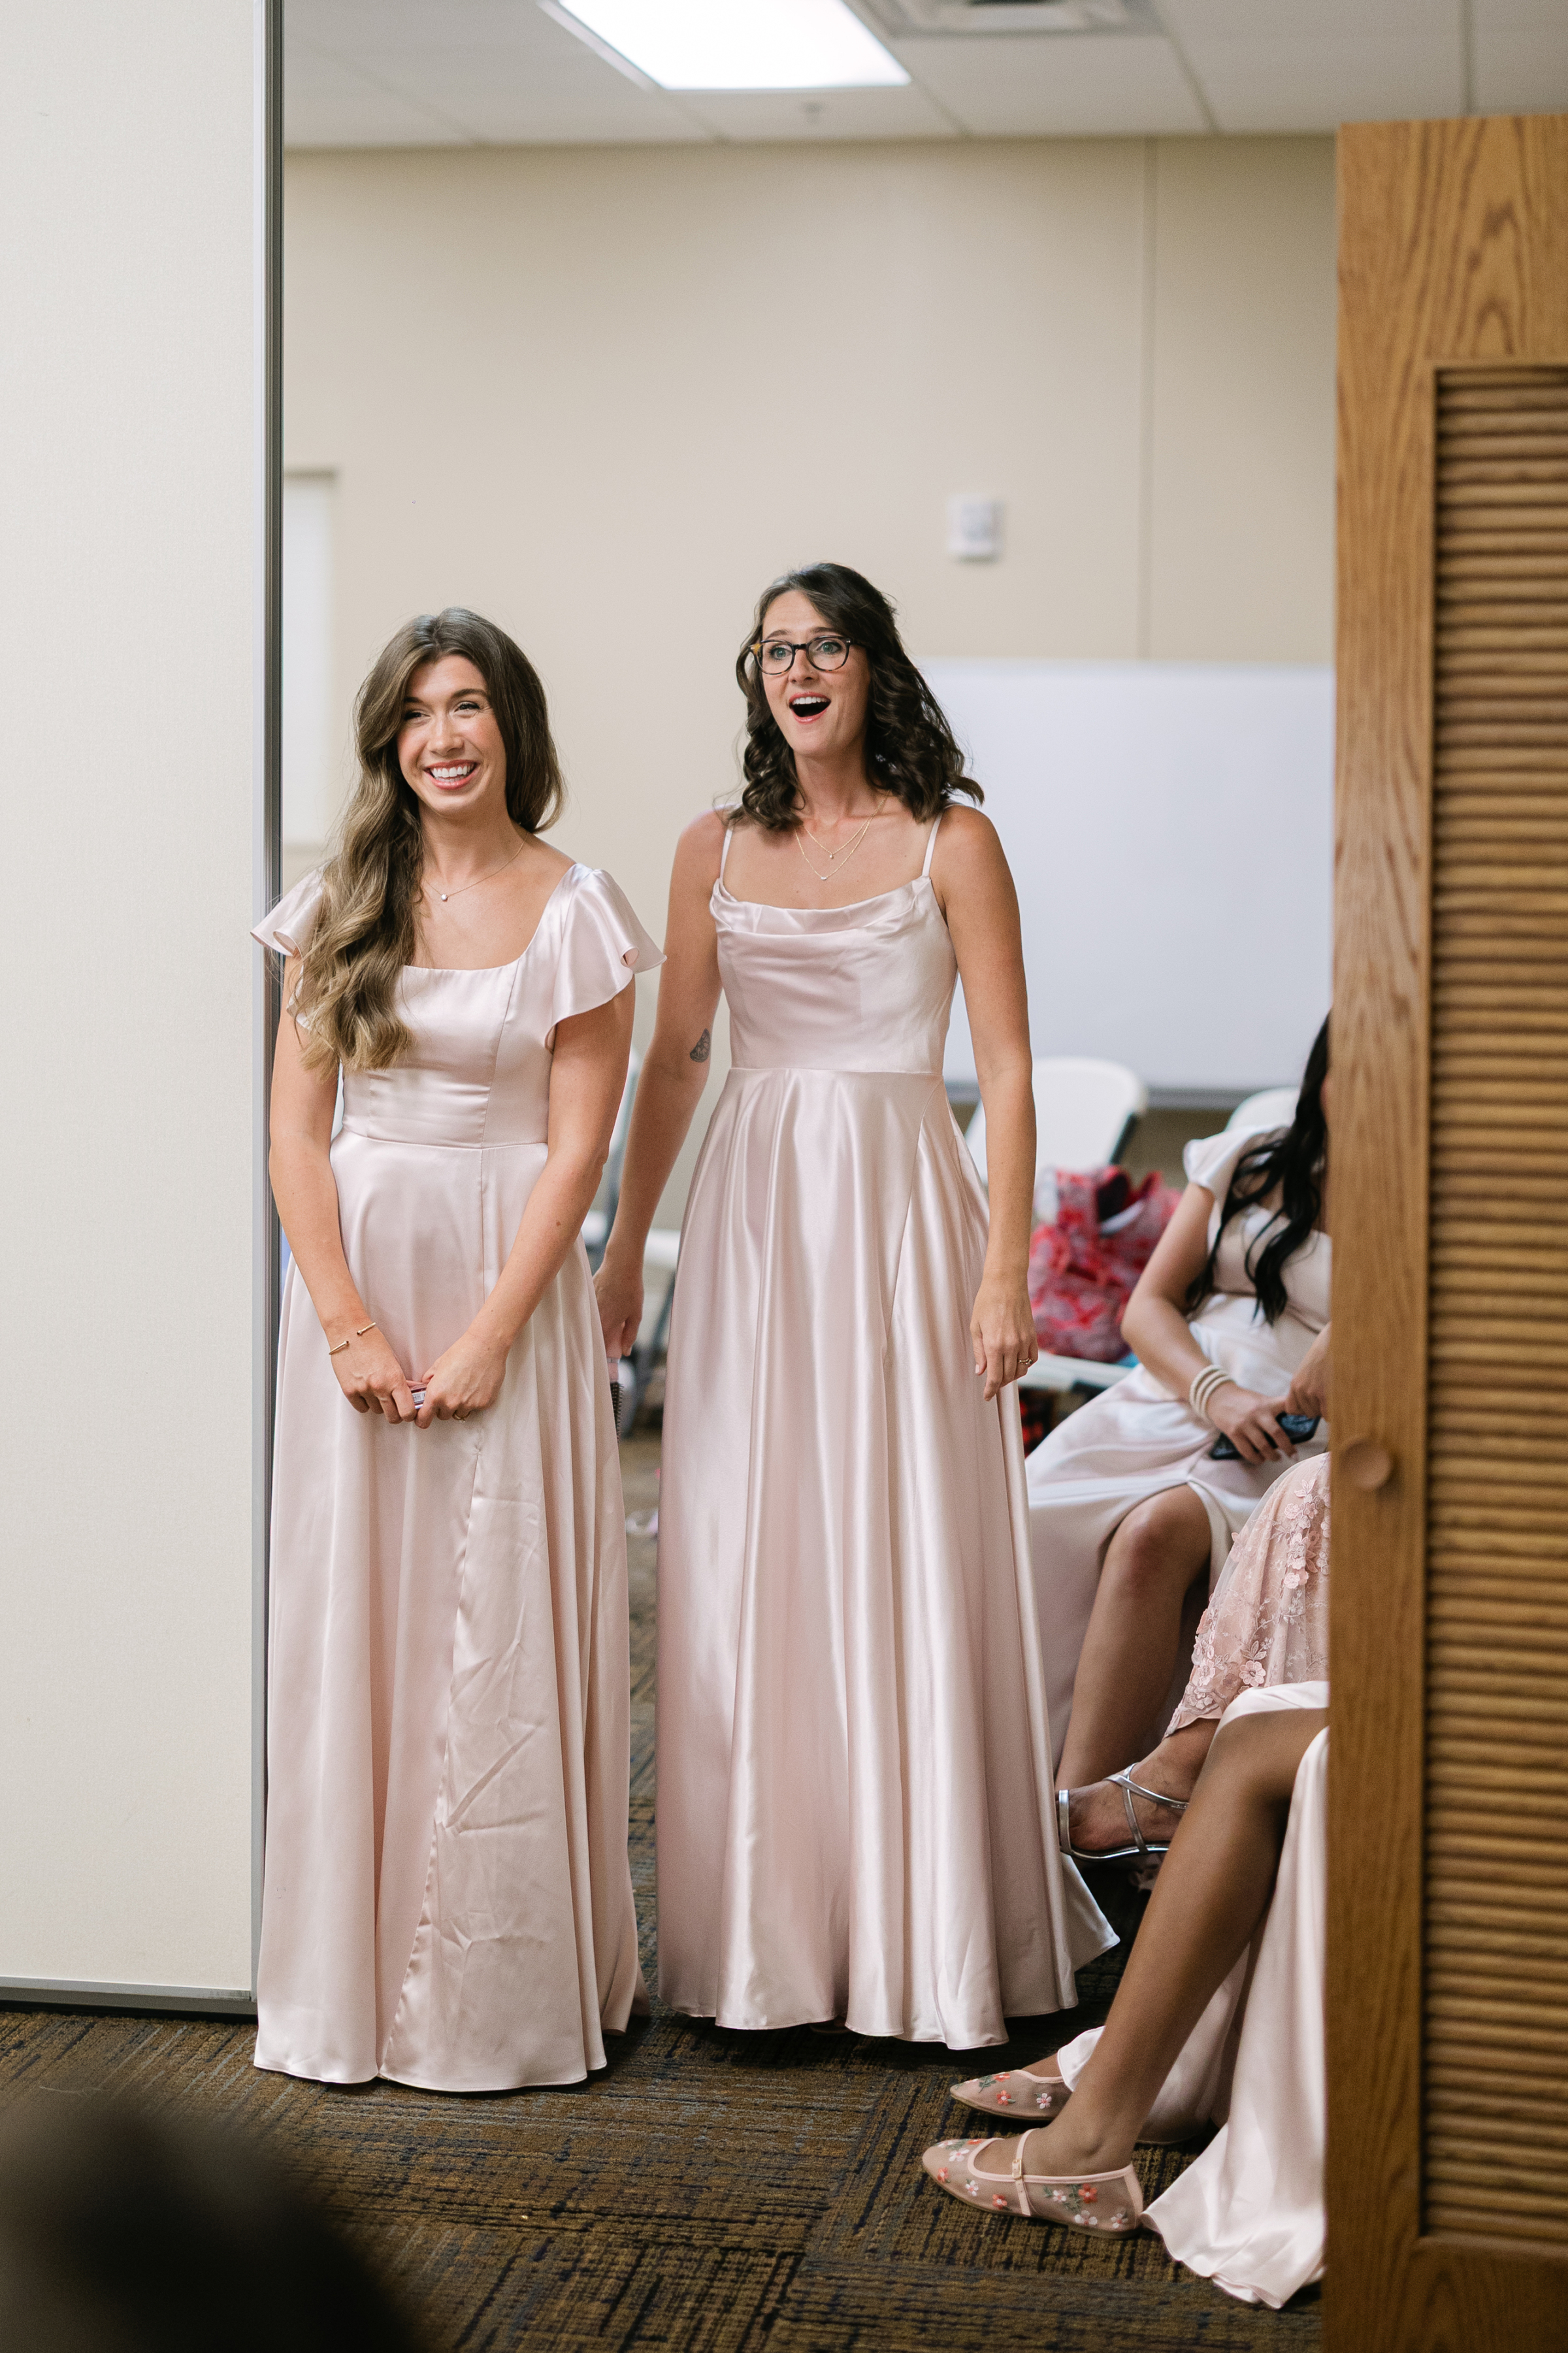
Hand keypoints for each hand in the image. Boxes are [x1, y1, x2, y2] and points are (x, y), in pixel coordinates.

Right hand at [330, 1324, 416, 1424]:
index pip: (407, 1411)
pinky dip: (365, 1403)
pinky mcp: (349, 1391)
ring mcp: (363, 1390)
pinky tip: (366, 1392)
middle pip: (393, 1417)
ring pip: (377, 1411)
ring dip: (380, 1405)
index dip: (409, 1413)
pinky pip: (361, 1408)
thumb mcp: (393, 1360)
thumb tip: (407, 1395)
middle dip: (396, 1414)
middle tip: (396, 1406)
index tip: (408, 1411)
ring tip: (378, 1391)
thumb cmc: (372, 1341)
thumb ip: (399, 1380)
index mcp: (394, 1378)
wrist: (349, 1332)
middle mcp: (379, 1387)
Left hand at [416, 1329, 508, 1427]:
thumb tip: (426, 1387)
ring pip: (460, 1413)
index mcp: (436, 1394)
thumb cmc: (463, 1352)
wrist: (485, 1346)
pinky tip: (476, 1386)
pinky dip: (475, 1400)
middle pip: (443, 1416)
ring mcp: (469, 1405)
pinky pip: (475, 1408)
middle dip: (444, 1407)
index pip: (424, 1419)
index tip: (425, 1418)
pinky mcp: (484, 1404)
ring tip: (465, 1387)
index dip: (423, 1419)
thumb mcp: (438, 1365)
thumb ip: (429, 1380)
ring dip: (460, 1405)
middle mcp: (451, 1403)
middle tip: (450, 1391)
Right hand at [594, 1243, 644, 1361]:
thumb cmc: (631, 1289)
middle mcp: (595, 1317)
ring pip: (588, 1326)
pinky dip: (589, 1318)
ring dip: (591, 1332)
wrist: (621, 1264)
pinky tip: (595, 1316)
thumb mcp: (636, 1314)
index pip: (600, 1348)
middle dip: (595, 1346)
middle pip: (591, 1338)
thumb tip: (625, 1351)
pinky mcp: (586, 1297)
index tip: (602, 1367)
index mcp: (607, 1324)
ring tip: (594, 1336)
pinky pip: (586, 1313)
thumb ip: (630, 1335)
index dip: (601, 1358)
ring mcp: (589, 1307)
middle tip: (598, 1352)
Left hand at [971, 1273, 1038, 1402]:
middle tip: (992, 1385)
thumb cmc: (986, 1302)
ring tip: (1004, 1374)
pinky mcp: (1033, 1335)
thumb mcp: (975, 1327)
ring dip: (1013, 1376)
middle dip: (1000, 1384)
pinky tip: (1017, 1362)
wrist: (1006, 1283)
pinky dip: (1026, 1364)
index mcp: (994, 1345)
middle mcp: (1011, 1345)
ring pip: (1022, 1370)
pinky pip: (1032, 1358)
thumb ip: (979, 1352)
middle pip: (1008, 1376)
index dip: (990, 1391)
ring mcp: (1024, 1341)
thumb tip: (981, 1372)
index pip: (994, 1377)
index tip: (987, 1397)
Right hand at [1207, 1382, 1294, 1465]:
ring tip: (1276, 1458)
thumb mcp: (1261, 1399)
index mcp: (1267, 1404)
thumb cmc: (1244, 1400)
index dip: (1299, 1411)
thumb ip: (1276, 1407)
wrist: (1218, 1397)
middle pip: (1277, 1434)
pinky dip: (1256, 1458)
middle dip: (1287, 1448)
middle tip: (1293, 1456)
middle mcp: (1257, 1413)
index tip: (1310, 1419)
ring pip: (1263, 1446)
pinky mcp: (1234, 1433)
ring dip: (1272, 1456)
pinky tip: (1260, 1459)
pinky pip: (1247, 1451)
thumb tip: (1296, 1419)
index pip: (1286, 1405)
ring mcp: (1245, 1424)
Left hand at [1286, 1326, 1330, 1418]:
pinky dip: (1336, 1412)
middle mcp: (1300, 1389)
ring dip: (1329, 1408)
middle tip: (1329, 1395)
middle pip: (1308, 1413)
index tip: (1313, 1404)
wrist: (1336, 1340)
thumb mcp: (1309, 1369)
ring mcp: (1311, 1392)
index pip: (1292, 1409)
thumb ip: (1306, 1386)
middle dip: (1319, 1408)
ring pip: (1320, 1414)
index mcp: (1295, 1383)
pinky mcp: (1324, 1393)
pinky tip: (1340, 1399)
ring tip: (1335, 1393)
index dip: (1304, 1409)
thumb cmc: (1327, 1352)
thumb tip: (1311, 1406)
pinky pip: (1329, 1415)